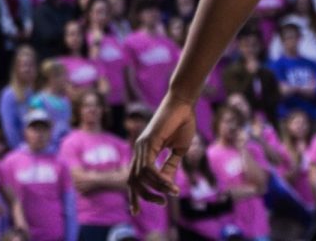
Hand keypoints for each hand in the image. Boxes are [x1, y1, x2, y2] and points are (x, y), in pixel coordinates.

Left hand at [127, 95, 194, 212]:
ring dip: (158, 188)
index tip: (135, 212)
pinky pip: (149, 167)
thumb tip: (166, 183)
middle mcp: (139, 149)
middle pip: (132, 180)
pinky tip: (171, 185)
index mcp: (144, 152)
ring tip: (172, 192)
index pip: (133, 177)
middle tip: (161, 203)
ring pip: (142, 176)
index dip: (133, 195)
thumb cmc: (182, 123)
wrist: (183, 104)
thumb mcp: (177, 151)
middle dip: (141, 197)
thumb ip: (170, 166)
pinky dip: (160, 179)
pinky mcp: (149, 141)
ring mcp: (142, 145)